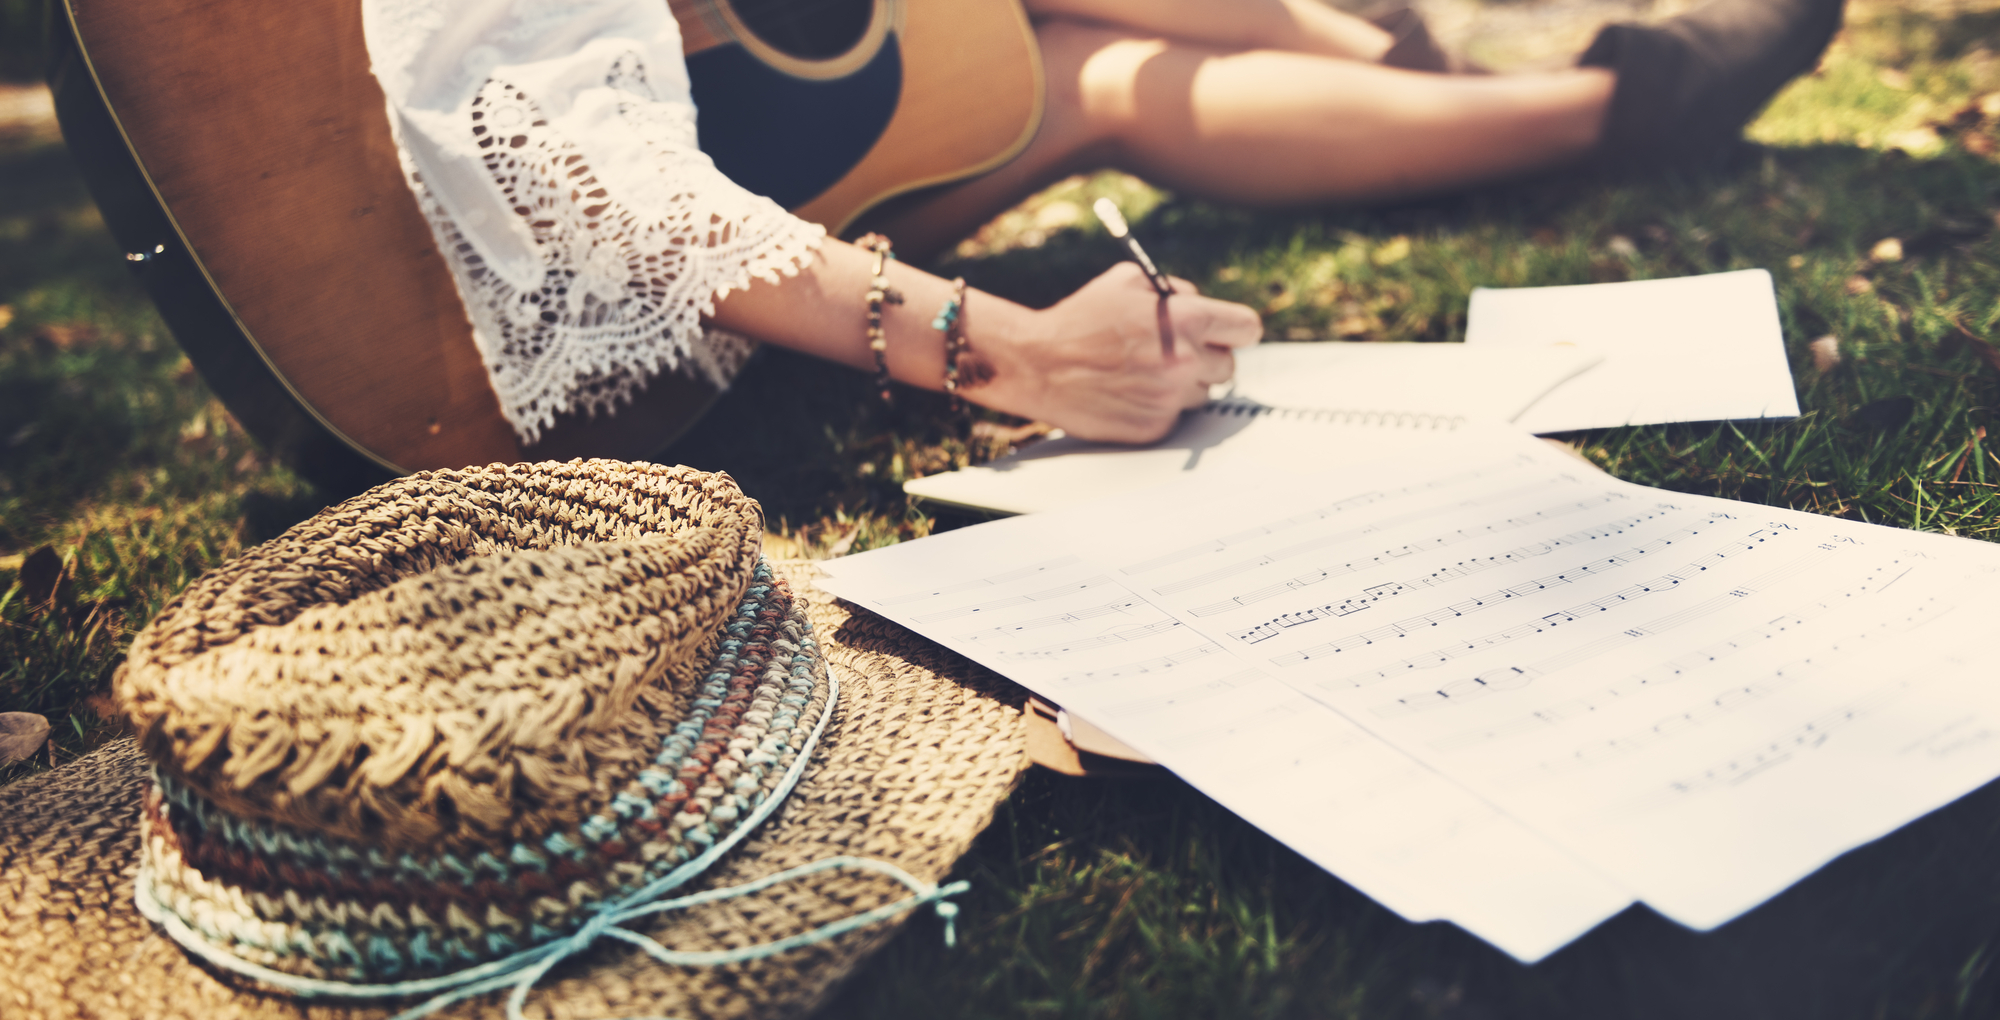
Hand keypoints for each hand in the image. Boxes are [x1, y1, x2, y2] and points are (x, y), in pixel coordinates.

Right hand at [971, 263, 1262, 442]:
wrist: (1038, 364)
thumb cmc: (1080, 318)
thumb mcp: (1128, 281)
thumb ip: (1173, 289)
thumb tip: (1198, 301)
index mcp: (1187, 321)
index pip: (1247, 328)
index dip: (1235, 329)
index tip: (1227, 333)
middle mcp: (1186, 362)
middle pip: (1228, 367)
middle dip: (1206, 358)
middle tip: (1176, 353)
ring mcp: (1171, 399)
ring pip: (1202, 395)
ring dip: (1183, 384)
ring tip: (1145, 372)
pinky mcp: (1155, 427)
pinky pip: (1175, 417)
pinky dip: (1159, 407)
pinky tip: (1129, 392)